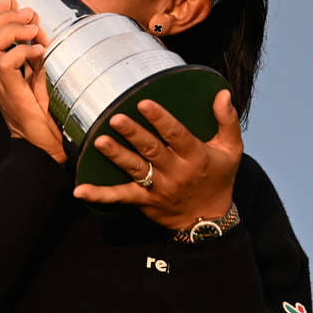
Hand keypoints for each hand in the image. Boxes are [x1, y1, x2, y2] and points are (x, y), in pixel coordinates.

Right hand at [0, 0, 65, 162]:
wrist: (45, 142)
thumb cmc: (44, 112)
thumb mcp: (40, 75)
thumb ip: (35, 54)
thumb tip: (38, 29)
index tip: (12, 0)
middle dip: (1, 17)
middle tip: (28, 14)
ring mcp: (0, 84)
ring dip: (11, 30)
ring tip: (34, 30)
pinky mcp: (12, 92)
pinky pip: (6, 64)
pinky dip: (23, 51)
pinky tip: (41, 51)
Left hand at [72, 90, 242, 229]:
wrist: (208, 220)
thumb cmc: (218, 178)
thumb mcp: (231, 150)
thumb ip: (227, 120)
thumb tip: (222, 93)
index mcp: (195, 156)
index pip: (177, 135)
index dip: (161, 119)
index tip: (144, 103)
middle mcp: (175, 171)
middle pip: (152, 150)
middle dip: (133, 134)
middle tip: (116, 118)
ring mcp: (158, 187)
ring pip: (135, 169)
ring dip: (116, 155)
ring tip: (99, 141)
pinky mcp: (144, 201)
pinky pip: (120, 197)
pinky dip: (100, 195)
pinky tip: (80, 191)